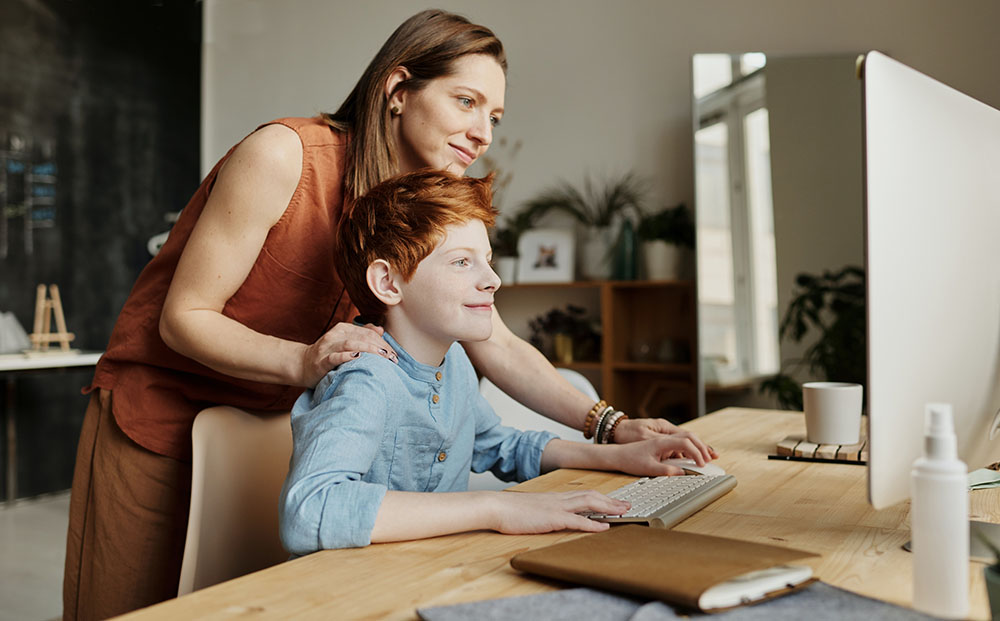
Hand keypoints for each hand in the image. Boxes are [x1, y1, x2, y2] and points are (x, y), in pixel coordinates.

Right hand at [298, 322, 397, 386]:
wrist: (302, 364)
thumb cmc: (327, 354)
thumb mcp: (344, 341)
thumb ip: (361, 334)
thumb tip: (380, 330)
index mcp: (343, 329)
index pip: (368, 332)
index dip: (383, 342)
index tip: (394, 354)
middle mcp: (335, 335)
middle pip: (362, 337)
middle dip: (379, 347)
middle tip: (392, 358)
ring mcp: (327, 348)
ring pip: (350, 344)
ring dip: (368, 349)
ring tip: (382, 356)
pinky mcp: (321, 361)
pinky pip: (334, 357)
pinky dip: (346, 356)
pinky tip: (357, 357)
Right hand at [490, 490, 629, 534]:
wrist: (495, 506)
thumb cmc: (509, 510)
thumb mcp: (531, 509)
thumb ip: (543, 511)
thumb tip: (550, 516)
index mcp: (554, 498)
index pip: (583, 495)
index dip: (601, 498)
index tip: (613, 502)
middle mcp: (559, 499)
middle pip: (591, 496)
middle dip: (611, 501)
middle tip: (627, 505)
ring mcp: (556, 507)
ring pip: (589, 503)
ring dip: (609, 508)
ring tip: (624, 512)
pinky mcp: (552, 518)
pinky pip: (577, 520)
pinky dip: (593, 524)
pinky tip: (604, 528)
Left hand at [609, 435, 715, 476]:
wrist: (617, 454)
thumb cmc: (630, 459)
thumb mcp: (648, 468)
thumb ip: (666, 470)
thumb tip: (682, 472)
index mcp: (661, 440)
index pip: (685, 442)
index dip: (697, 453)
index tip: (702, 464)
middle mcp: (664, 436)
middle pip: (689, 437)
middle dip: (703, 447)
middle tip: (713, 458)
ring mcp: (663, 439)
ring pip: (686, 439)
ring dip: (698, 447)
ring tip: (709, 457)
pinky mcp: (662, 443)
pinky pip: (680, 444)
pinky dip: (690, 450)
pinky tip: (694, 458)